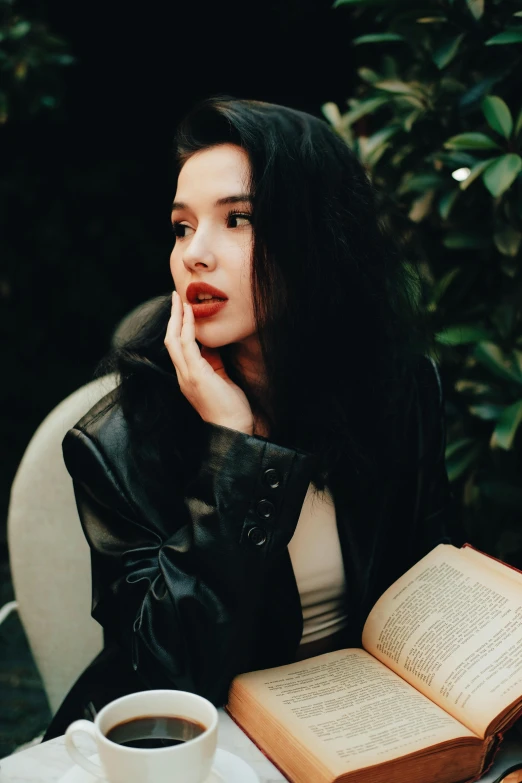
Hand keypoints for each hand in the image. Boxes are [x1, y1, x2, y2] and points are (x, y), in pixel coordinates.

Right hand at [164, 291, 253, 434]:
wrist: (233, 429)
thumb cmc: (229, 408)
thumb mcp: (221, 379)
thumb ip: (213, 363)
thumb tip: (212, 345)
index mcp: (188, 377)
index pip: (177, 347)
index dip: (178, 327)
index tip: (182, 310)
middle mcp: (183, 376)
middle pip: (170, 340)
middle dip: (172, 318)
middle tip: (175, 297)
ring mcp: (187, 376)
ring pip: (174, 340)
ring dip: (177, 318)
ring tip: (179, 300)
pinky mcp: (196, 376)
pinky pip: (187, 346)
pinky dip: (188, 328)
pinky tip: (190, 314)